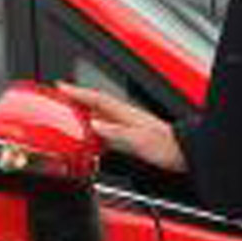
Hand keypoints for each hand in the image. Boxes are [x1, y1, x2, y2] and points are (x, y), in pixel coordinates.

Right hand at [57, 83, 185, 173]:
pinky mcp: (130, 137)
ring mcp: (127, 126)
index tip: (61, 87)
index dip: (77, 92)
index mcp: (125, 113)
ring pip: (99, 117)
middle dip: (76, 100)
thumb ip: (115, 131)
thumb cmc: (165, 146)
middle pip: (95, 105)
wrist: (182, 153)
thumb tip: (94, 125)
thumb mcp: (138, 139)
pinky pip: (105, 130)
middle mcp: (124, 117)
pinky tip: (89, 138)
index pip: (96, 98)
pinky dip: (93, 131)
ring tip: (68, 117)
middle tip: (59, 99)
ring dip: (83, 115)